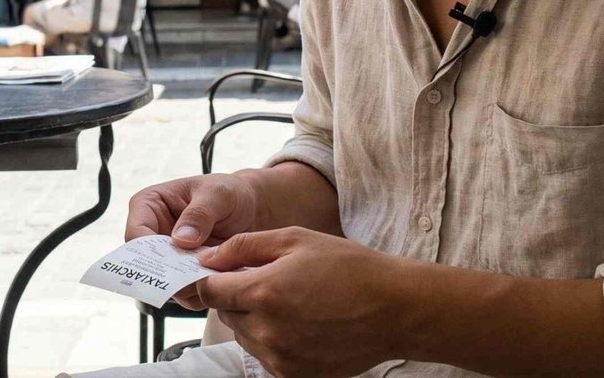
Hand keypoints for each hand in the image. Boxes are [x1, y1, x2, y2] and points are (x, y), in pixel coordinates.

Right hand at [125, 173, 262, 309]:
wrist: (251, 210)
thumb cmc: (230, 193)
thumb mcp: (218, 194)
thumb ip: (199, 214)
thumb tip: (180, 239)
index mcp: (149, 205)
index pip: (136, 234)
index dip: (149, 253)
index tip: (174, 263)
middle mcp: (153, 233)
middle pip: (147, 264)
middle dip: (171, 275)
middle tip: (196, 279)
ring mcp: (167, 257)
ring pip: (166, 283)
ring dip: (189, 286)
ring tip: (214, 277)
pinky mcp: (183, 275)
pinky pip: (184, 293)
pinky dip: (201, 293)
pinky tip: (221, 282)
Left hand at [196, 227, 413, 377]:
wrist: (395, 309)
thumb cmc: (349, 268)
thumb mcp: (295, 239)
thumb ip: (244, 246)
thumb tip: (209, 257)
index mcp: (263, 292)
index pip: (208, 291)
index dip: (209, 278)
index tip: (219, 271)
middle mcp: (266, 330)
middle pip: (225, 312)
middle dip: (237, 295)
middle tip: (267, 280)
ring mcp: (280, 357)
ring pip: (244, 335)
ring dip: (254, 318)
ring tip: (291, 301)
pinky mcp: (293, 374)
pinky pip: (266, 355)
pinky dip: (273, 339)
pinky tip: (301, 322)